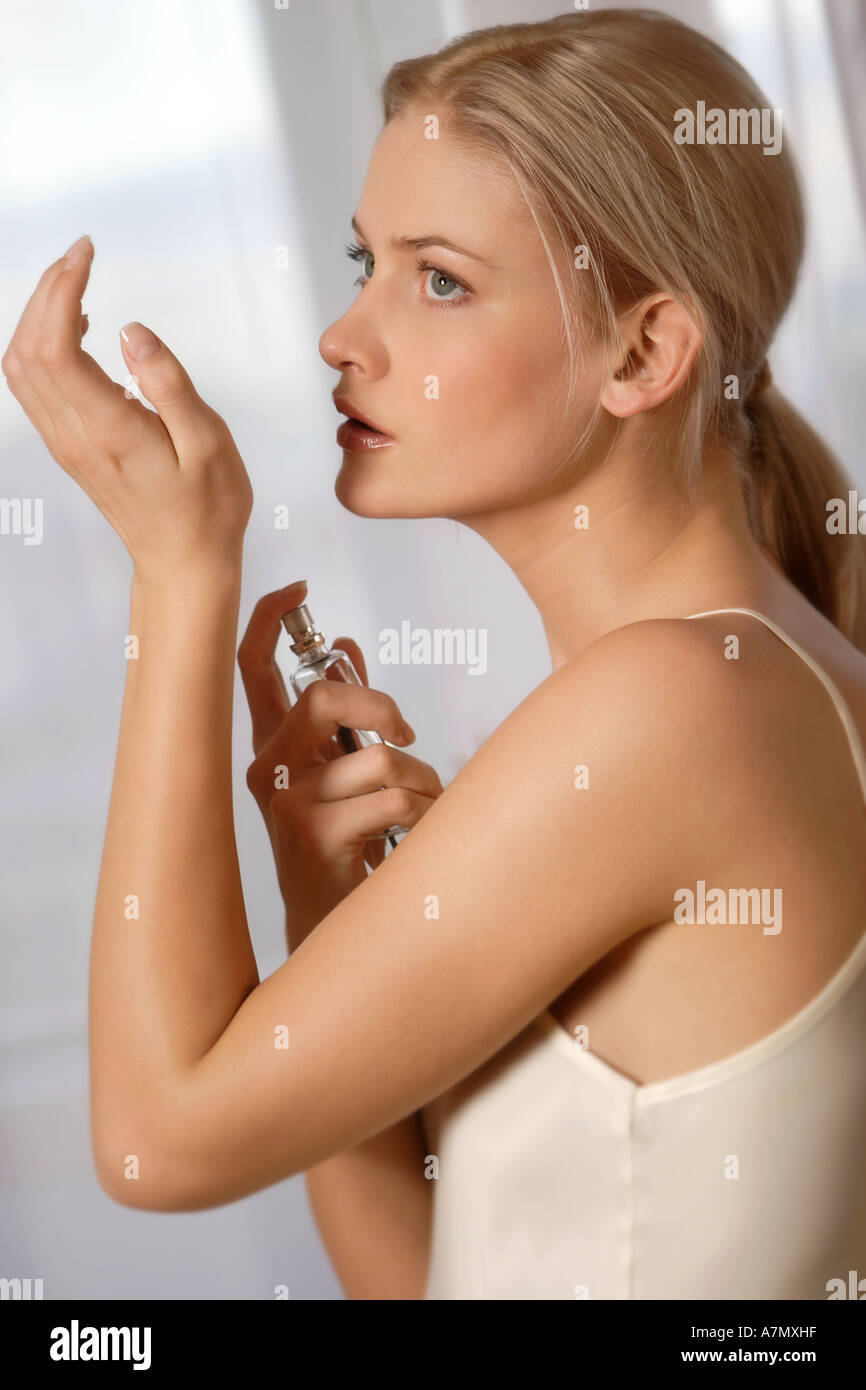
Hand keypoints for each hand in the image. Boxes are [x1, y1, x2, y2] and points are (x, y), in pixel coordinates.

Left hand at [1, 235, 252, 585]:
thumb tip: (134, 331)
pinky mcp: (69, 447)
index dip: (62, 289)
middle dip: (45, 291)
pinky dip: (40, 345)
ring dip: (37, 317)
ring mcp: (65, 443)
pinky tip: (72, 329)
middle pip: (28, 348)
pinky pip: (34, 387)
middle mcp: (74, 435)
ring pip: (21, 367)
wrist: (184, 563)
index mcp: (107, 429)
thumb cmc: (206, 509)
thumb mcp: (208, 442)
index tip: (87, 254)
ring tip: (74, 284)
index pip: (56, 345)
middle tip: (79, 257)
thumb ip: (169, 383)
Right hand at [239, 580, 443, 946]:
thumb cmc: (346, 845)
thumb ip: (344, 713)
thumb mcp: (342, 771)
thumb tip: (344, 646)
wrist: (335, 926)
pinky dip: (424, 812)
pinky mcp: (314, 834)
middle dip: (382, 706)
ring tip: (417, 808)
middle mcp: (267, 770)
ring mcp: (287, 803)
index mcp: (272, 748)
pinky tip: (414, 835)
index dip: (265, 621)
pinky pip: (393, 798)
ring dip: (420, 780)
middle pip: (322, 697)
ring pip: (378, 757)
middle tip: (407, 736)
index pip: (248, 671)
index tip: (297, 591)